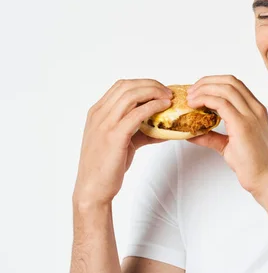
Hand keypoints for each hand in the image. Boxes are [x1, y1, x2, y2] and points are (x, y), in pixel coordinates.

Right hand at [73, 79, 172, 206]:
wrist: (93, 189)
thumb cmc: (106, 167)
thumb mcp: (122, 143)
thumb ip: (140, 132)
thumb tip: (164, 130)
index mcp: (97, 112)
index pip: (121, 86)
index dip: (143, 83)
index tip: (160, 89)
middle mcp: (99, 114)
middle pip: (127, 86)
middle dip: (151, 85)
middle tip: (168, 92)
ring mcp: (105, 124)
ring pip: (131, 95)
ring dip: (154, 92)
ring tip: (169, 97)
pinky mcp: (114, 136)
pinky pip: (136, 114)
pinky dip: (153, 107)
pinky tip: (164, 107)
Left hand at [186, 75, 267, 195]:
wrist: (265, 179)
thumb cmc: (251, 164)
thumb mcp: (228, 145)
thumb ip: (212, 136)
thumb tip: (192, 132)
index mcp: (256, 110)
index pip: (235, 84)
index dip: (214, 82)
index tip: (198, 90)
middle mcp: (256, 109)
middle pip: (230, 81)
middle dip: (206, 82)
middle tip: (191, 92)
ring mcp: (251, 115)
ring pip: (225, 88)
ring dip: (203, 89)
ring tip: (190, 98)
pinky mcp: (242, 125)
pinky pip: (221, 103)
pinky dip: (205, 100)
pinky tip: (194, 106)